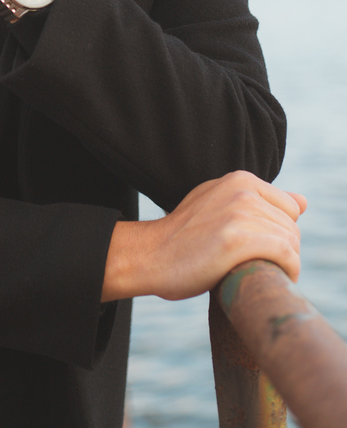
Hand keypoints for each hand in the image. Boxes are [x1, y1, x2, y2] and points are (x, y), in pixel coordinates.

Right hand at [102, 171, 305, 302]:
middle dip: (282, 249)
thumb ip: (258, 200)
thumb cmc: (185, 236)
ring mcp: (240, 213)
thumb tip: (303, 201)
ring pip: (291, 241)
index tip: (260, 248)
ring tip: (259, 272)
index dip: (278, 232)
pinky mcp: (238, 240)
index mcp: (239, 179)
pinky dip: (287, 270)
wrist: (152, 255)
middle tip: (257, 265)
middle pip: (292, 226)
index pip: (289, 207)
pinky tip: (269, 276)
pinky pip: (286, 254)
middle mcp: (242, 190)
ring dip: (284, 263)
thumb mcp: (218, 203)